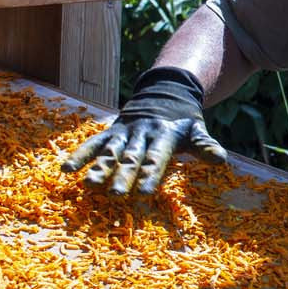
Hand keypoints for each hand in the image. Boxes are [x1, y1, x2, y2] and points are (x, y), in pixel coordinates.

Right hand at [61, 66, 226, 193]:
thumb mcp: (196, 130)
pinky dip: (80, 155)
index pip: (157, 157)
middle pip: (132, 157)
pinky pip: (94, 144)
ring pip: (111, 152)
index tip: (146, 193)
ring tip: (88, 185)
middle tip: (117, 195)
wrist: (164, 93)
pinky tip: (66, 169)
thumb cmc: (182, 122)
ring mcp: (124, 132)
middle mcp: (142, 133)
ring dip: (99, 168)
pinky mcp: (110, 132)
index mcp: (163, 135)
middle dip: (124, 176)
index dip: (152, 174)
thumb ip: (205, 145)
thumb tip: (221, 160)